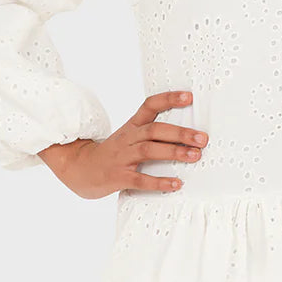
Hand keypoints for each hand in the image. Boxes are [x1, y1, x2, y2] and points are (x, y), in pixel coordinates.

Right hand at [37, 89, 206, 198]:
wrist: (80, 169)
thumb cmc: (114, 153)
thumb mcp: (129, 136)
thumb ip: (152, 132)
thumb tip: (188, 133)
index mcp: (132, 126)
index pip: (150, 105)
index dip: (169, 99)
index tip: (189, 97)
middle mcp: (128, 138)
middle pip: (154, 130)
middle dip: (180, 133)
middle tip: (202, 138)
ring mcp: (122, 157)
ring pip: (148, 150)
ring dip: (174, 152)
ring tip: (195, 156)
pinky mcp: (118, 177)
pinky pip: (140, 179)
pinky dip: (159, 182)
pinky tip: (176, 184)